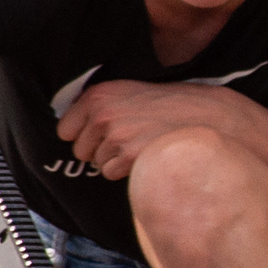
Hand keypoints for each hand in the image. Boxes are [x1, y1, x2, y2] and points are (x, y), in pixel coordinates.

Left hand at [58, 79, 259, 179]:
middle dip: (99, 150)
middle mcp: (102, 113)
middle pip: (80, 151)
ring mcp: (116, 134)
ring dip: (115, 160)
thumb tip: (69, 133)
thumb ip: (99, 107)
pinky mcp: (129, 155)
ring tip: (140, 144)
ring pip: (97, 164)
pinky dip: (126, 170)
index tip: (102, 133)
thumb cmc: (165, 106)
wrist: (202, 115)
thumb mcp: (127, 93)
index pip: (64, 131)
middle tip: (128, 138)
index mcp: (98, 95)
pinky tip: (145, 154)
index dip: (83, 136)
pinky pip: (112, 174)